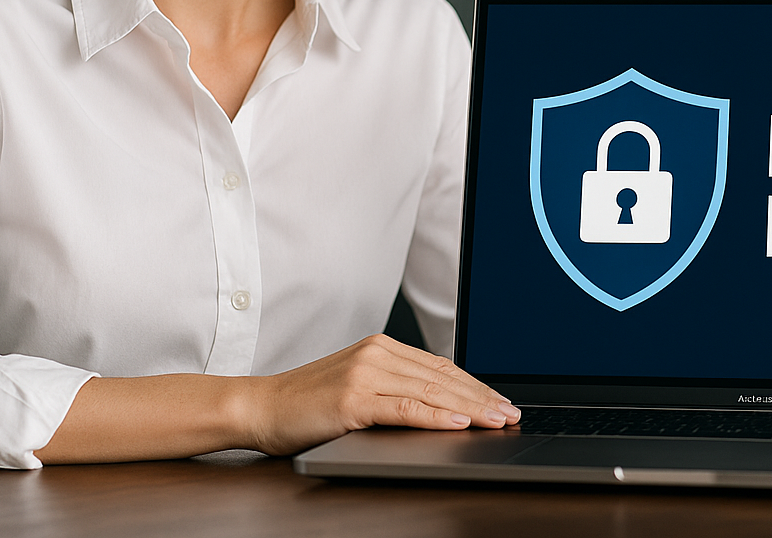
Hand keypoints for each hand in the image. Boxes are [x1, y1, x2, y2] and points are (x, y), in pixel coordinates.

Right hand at [246, 334, 520, 455]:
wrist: (260, 407)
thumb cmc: (306, 403)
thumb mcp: (357, 386)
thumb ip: (394, 386)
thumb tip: (441, 404)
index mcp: (381, 347)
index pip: (441, 367)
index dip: (476, 386)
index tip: (501, 401)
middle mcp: (377, 354)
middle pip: (443, 378)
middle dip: (482, 398)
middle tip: (511, 414)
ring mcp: (365, 374)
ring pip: (431, 392)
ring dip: (470, 409)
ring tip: (497, 421)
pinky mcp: (354, 399)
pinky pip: (405, 409)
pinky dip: (436, 417)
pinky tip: (459, 424)